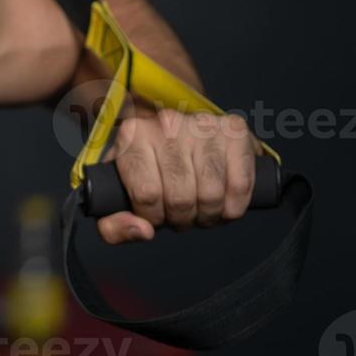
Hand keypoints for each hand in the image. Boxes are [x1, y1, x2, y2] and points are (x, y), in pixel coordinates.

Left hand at [97, 108, 257, 243]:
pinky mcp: (235, 131)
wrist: (183, 134)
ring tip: (202, 211)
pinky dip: (234, 207)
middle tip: (182, 216)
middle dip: (182, 219)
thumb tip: (142, 231)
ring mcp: (203, 125)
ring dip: (209, 216)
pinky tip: (225, 205)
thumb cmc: (149, 166)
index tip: (156, 215)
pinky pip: (240, 185)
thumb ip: (114, 221)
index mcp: (133, 135)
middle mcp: (167, 124)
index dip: (154, 217)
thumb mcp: (120, 189)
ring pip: (211, 194)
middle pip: (180, 198)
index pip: (146, 194)